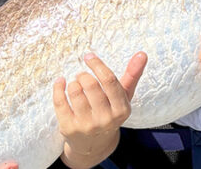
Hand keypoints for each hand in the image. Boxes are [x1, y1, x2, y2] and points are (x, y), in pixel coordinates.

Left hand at [55, 52, 146, 168]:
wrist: (94, 145)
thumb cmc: (110, 113)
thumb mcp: (124, 97)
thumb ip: (133, 75)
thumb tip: (142, 54)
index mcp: (121, 110)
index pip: (109, 81)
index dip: (97, 65)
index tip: (88, 56)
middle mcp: (105, 119)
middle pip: (91, 85)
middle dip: (84, 75)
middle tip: (82, 75)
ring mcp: (86, 125)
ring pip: (75, 92)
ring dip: (73, 82)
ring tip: (75, 84)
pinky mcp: (69, 128)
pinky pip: (60, 102)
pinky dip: (58, 88)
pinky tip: (60, 83)